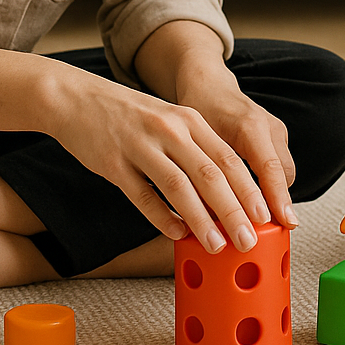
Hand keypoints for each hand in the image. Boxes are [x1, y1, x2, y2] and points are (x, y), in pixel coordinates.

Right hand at [54, 71, 270, 254]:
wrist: (77, 98)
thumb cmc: (130, 116)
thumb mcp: (169, 121)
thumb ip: (196, 149)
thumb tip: (226, 194)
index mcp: (189, 119)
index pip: (228, 158)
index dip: (249, 189)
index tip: (267, 217)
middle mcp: (169, 130)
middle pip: (210, 174)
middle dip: (233, 210)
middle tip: (249, 240)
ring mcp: (140, 146)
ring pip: (178, 187)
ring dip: (201, 220)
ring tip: (217, 246)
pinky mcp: (113, 163)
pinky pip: (142, 196)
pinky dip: (161, 218)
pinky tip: (176, 235)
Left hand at [178, 79, 296, 229]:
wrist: (209, 83)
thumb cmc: (197, 108)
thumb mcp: (195, 140)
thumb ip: (204, 174)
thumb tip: (206, 216)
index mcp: (249, 126)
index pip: (270, 169)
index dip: (277, 199)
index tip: (284, 223)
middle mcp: (268, 126)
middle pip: (283, 174)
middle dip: (279, 204)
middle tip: (273, 233)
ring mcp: (276, 129)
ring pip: (284, 173)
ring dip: (275, 196)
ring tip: (261, 224)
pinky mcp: (277, 136)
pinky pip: (280, 166)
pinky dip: (271, 186)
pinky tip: (257, 203)